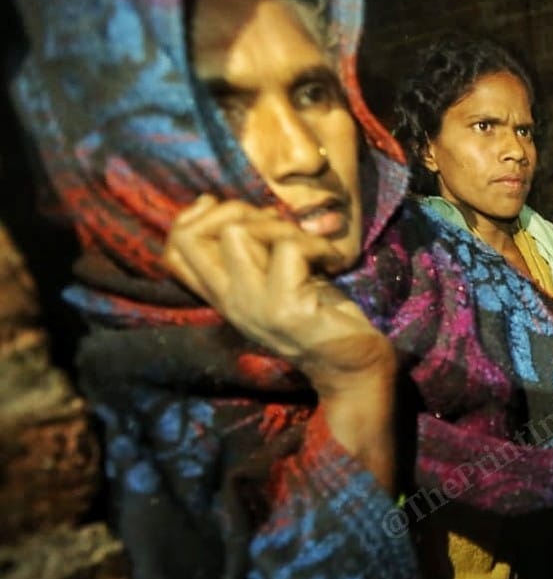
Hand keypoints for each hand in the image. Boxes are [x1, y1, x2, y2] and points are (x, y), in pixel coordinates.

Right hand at [164, 195, 391, 389]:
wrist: (353, 370)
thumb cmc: (322, 318)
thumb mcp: (278, 283)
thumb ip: (255, 254)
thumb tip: (244, 208)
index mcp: (224, 297)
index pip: (173, 253)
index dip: (190, 219)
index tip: (228, 210)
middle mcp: (231, 303)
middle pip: (191, 236)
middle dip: (234, 211)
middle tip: (277, 225)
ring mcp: (255, 307)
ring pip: (236, 233)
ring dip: (279, 226)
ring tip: (307, 244)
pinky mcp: (287, 308)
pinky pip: (289, 248)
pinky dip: (316, 244)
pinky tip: (331, 260)